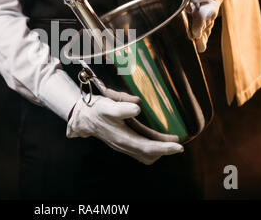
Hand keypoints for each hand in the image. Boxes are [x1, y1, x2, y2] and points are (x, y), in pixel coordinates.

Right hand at [67, 89, 183, 164]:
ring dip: (158, 150)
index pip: (148, 147)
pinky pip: (141, 151)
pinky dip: (151, 148)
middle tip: (178, 143)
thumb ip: (122, 107)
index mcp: (123, 138)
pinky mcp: (123, 143)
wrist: (82, 117)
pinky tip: (155, 139)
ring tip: (169, 141)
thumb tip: (138, 107)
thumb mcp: (108, 105)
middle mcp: (124, 145)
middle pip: (149, 154)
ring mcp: (123, 146)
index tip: (178, 146)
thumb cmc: (96, 110)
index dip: (164, 148)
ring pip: (145, 155)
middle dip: (165, 150)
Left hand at [167, 0, 224, 51]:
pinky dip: (203, 36)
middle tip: (195, 33)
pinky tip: (199, 47)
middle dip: (202, 21)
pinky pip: (206, 26)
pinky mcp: (208, 15)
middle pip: (209, 10)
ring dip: (203, 33)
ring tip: (199, 45)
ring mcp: (212, 7)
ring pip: (208, 21)